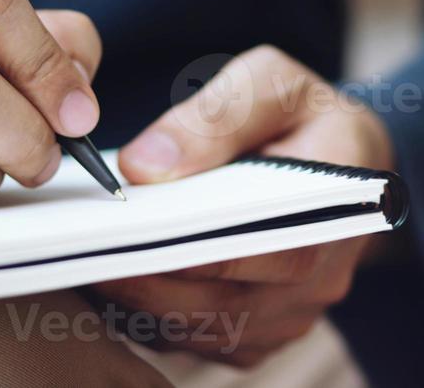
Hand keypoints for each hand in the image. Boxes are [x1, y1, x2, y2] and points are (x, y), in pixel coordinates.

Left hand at [93, 45, 394, 367]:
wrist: (340, 157)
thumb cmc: (302, 113)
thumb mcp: (271, 83)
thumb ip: (216, 116)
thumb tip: (145, 168)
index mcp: (340, 207)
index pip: (268, 249)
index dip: (195, 248)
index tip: (128, 231)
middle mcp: (323, 276)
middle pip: (226, 301)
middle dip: (149, 278)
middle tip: (83, 248)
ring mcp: (292, 313)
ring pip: (204, 328)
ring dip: (144, 301)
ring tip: (88, 259)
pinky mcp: (263, 332)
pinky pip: (200, 339)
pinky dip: (153, 315)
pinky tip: (115, 278)